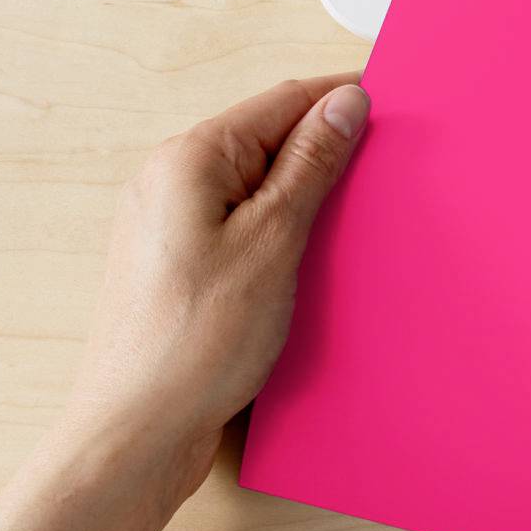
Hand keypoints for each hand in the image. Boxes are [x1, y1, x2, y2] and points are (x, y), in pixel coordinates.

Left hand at [59, 75, 370, 501]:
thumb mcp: (274, 241)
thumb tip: (344, 102)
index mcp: (189, 159)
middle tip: (382, 172)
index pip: (283, 101)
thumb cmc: (195, 343)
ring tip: (349, 222)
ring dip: (305, 196)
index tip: (394, 106)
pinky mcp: (176, 264)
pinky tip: (308, 260)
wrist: (137, 430)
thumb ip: (311, 165)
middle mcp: (169, 181)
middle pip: (268, 140)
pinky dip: (280, 231)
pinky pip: (241, 224)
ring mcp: (168, 224)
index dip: (343, 99)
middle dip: (327, 151)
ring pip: (256, 185)